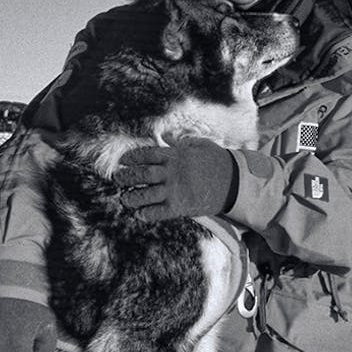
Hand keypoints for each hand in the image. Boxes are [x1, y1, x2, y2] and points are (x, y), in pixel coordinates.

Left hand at [115, 139, 237, 221]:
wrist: (234, 182)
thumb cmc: (218, 161)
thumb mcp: (200, 145)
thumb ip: (182, 142)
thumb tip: (168, 137)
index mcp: (175, 155)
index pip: (147, 154)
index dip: (132, 158)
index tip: (123, 161)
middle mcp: (172, 172)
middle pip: (142, 174)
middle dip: (127, 177)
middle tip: (117, 179)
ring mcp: (175, 190)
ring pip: (146, 194)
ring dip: (131, 197)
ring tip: (124, 199)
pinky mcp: (180, 207)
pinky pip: (158, 212)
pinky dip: (146, 214)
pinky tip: (139, 214)